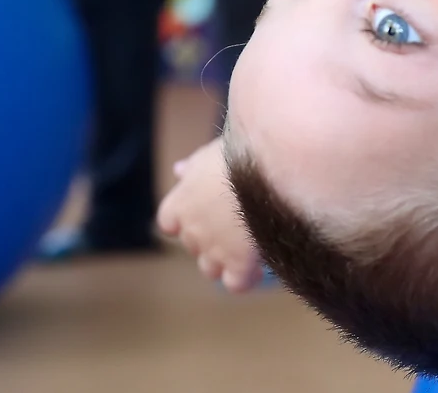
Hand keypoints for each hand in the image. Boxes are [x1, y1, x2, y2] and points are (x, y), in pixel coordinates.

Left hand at [157, 140, 264, 292]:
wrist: (269, 171)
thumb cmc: (241, 154)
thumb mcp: (212, 152)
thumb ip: (194, 167)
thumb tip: (178, 171)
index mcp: (180, 202)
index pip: (169, 223)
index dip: (186, 220)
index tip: (206, 212)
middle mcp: (192, 230)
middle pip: (194, 245)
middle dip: (211, 238)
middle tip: (238, 223)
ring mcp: (213, 252)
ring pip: (210, 268)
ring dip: (226, 260)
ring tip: (250, 244)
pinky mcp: (239, 266)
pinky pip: (236, 284)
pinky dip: (246, 278)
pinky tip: (262, 264)